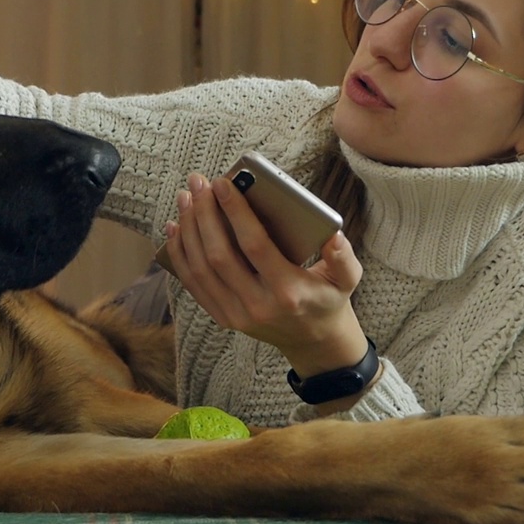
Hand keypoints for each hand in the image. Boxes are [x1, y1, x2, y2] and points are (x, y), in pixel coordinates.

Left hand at [162, 172, 366, 379]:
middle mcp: (257, 306)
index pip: (255, 246)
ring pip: (201, 268)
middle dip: (204, 215)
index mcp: (288, 292)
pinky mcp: (222, 317)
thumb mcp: (347, 279)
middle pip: (220, 255)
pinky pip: (193, 283)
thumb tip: (333, 235)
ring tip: (186, 197)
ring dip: (189, 229)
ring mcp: (235, 315)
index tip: (222, 183)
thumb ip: (343, 257)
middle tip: (198, 182)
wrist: (312, 341)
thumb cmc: (327, 299)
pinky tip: (176, 227)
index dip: (235, 212)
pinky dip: (180, 254)